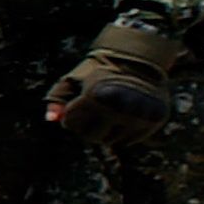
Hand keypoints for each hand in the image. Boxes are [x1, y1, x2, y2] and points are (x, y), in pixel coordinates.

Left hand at [43, 29, 176, 142]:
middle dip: (86, 128)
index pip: (71, 124)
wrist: (137, 61)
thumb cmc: (99, 72)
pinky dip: (123, 133)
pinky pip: (129, 140)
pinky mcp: (152, 120)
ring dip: (106, 132)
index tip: (76, 106)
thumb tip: (51, 119)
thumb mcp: (73, 79)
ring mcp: (137, 115)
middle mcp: (118, 107)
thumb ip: (57, 98)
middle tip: (92, 114)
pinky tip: (123, 117)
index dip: (70, 116)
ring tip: (109, 113)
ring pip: (110, 141)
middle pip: (90, 137)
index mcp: (94, 95)